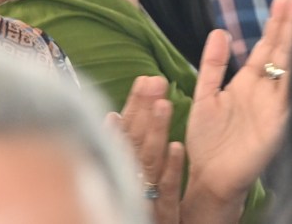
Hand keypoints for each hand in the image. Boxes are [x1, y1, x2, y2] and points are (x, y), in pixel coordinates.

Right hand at [113, 75, 183, 223]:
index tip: (142, 81)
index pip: (126, 132)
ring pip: (150, 161)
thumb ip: (119, 149)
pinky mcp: (162, 217)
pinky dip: (171, 169)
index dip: (134, 106)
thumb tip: (113, 115)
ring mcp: (144, 198)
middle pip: (135, 141)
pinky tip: (177, 147)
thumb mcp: (124, 178)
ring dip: (155, 131)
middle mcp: (128, 180)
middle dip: (144, 109)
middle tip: (154, 81)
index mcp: (119, 169)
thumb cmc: (134, 208)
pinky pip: (167, 192)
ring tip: (164, 103)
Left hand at [182, 0, 291, 221]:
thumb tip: (221, 31)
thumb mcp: (206, 94)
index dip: (275, 24)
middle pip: (281, 52)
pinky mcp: (278, 124)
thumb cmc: (208, 139)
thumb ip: (212, 65)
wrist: (210, 176)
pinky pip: (290, 96)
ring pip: (289, 68)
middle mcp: (265, 92)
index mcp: (247, 83)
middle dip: (288, 25)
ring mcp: (274, 107)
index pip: (266, 48)